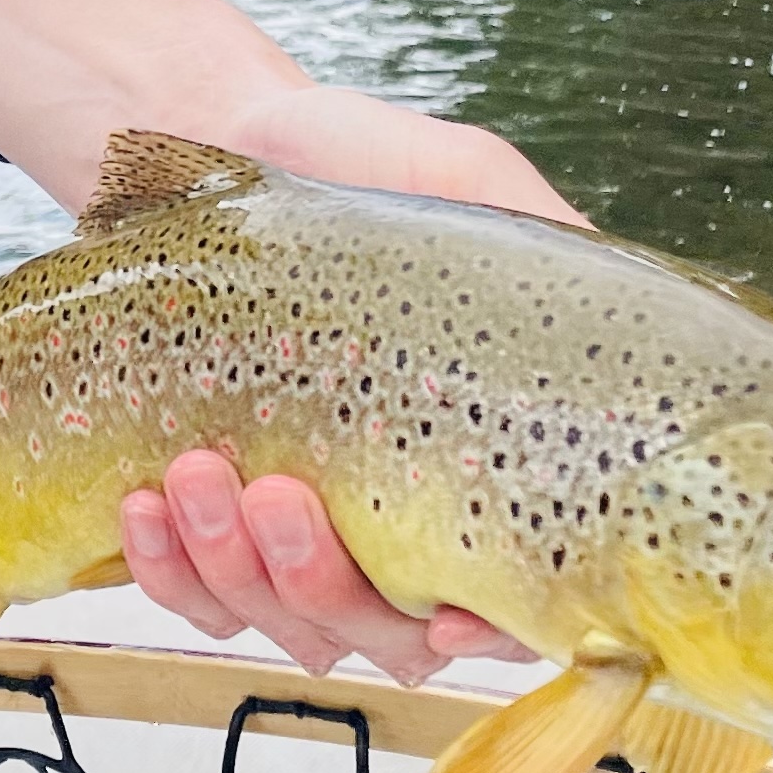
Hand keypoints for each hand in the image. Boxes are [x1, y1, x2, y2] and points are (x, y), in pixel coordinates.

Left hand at [0, 0, 578, 674]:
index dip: (486, 632)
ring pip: (283, 623)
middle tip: (277, 496)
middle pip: (381, 634)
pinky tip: (144, 504)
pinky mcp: (209, 531)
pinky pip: (192, 598)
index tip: (440, 617)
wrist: (217, 137)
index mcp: (483, 463)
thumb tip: (628, 292)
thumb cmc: (351, 170)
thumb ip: (543, 233)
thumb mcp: (466, 180)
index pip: (511, 599)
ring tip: (194, 474)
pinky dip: (166, 568)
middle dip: (321, 583)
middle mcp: (401, 523)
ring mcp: (304, 539)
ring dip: (235, 570)